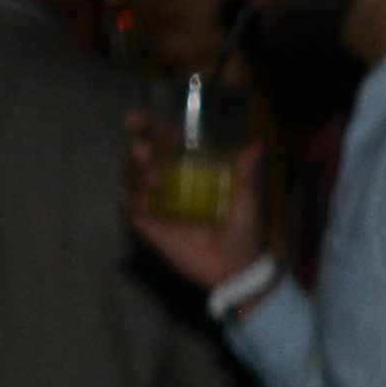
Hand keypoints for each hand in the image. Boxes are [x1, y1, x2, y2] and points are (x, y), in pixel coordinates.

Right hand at [124, 108, 266, 290]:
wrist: (236, 267)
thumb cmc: (242, 227)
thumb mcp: (245, 197)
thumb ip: (245, 171)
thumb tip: (256, 144)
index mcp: (189, 166)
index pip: (162, 139)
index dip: (147, 126)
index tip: (134, 119)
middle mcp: (168, 179)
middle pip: (140, 156)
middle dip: (138, 150)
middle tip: (144, 153)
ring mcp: (155, 201)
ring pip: (130, 178)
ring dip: (133, 174)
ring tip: (151, 181)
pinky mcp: (148, 225)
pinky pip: (129, 209)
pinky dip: (132, 203)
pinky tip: (144, 205)